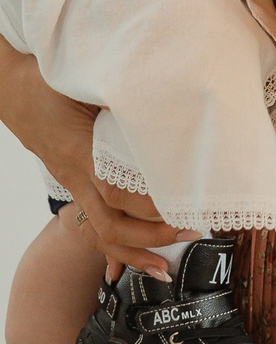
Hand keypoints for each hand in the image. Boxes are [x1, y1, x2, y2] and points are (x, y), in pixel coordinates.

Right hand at [0, 47, 184, 275]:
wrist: (14, 87)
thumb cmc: (52, 78)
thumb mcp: (88, 79)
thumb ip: (123, 93)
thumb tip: (165, 95)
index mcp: (81, 150)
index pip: (118, 192)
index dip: (151, 207)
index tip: (185, 206)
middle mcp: (75, 174)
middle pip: (110, 224)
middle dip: (151, 237)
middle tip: (190, 230)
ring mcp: (72, 183)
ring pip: (98, 233)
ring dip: (132, 251)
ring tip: (165, 265)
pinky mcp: (74, 182)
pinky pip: (91, 224)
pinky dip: (111, 247)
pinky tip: (128, 259)